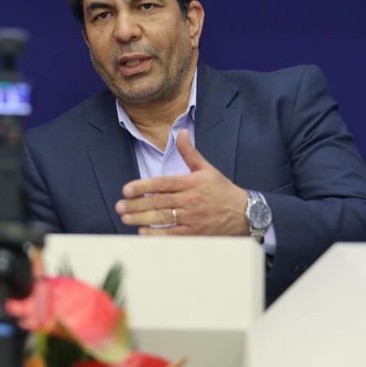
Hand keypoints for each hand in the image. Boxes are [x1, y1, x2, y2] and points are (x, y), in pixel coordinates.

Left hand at [115, 129, 248, 235]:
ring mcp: (193, 218)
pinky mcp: (196, 234)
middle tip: (119, 206)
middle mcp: (191, 200)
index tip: (126, 189)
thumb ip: (190, 153)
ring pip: (164, 218)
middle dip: (137, 204)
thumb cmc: (222, 190)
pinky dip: (157, 234)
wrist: (246, 213)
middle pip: (159, 202)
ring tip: (126, 218)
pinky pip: (173, 234)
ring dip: (142, 218)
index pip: (163, 183)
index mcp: (192, 183)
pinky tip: (142, 232)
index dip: (143, 186)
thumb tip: (180, 132)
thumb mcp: (207, 169)